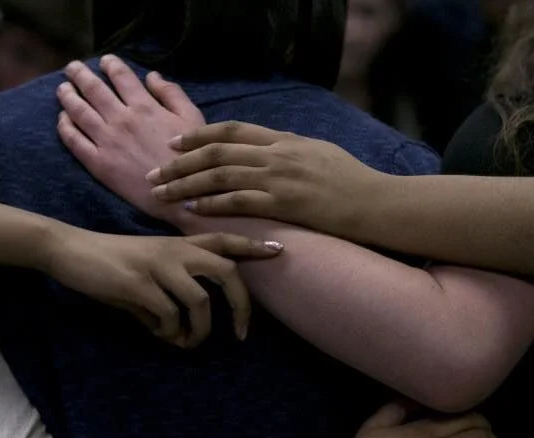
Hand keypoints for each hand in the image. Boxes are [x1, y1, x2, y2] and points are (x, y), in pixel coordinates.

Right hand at [43, 226, 283, 347]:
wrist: (70, 250)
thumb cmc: (111, 264)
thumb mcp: (147, 271)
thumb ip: (170, 295)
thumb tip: (182, 333)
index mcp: (179, 244)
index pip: (224, 239)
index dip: (252, 246)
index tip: (279, 251)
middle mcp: (175, 250)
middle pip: (226, 271)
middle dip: (241, 306)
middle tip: (241, 335)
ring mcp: (158, 266)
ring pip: (200, 302)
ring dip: (199, 331)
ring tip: (186, 343)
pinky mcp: (138, 284)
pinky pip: (168, 316)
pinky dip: (168, 332)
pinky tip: (155, 333)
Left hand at [56, 55, 204, 226]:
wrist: (181, 196)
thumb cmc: (192, 158)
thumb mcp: (192, 119)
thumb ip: (172, 94)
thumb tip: (152, 76)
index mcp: (145, 106)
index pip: (121, 76)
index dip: (110, 64)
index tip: (104, 60)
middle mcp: (121, 120)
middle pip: (93, 89)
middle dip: (80, 74)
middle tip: (72, 67)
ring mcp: (107, 142)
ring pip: (79, 111)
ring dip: (68, 96)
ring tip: (62, 88)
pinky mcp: (98, 164)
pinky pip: (74, 141)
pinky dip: (65, 126)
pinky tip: (62, 119)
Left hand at [147, 122, 387, 237]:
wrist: (378, 203)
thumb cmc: (353, 182)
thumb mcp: (319, 154)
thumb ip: (290, 150)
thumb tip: (269, 150)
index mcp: (284, 139)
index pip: (231, 130)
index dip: (198, 135)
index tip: (174, 143)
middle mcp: (277, 153)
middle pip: (216, 152)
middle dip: (180, 162)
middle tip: (155, 173)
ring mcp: (280, 177)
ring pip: (220, 175)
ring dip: (186, 185)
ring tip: (162, 195)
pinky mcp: (284, 203)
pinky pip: (239, 201)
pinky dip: (212, 205)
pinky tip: (193, 211)